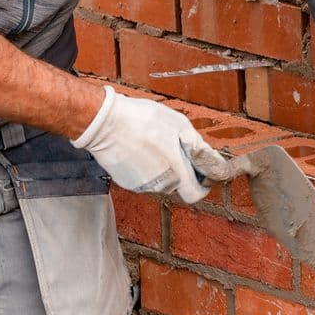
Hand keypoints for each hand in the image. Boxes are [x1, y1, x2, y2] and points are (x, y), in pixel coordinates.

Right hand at [71, 86, 219, 202]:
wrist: (104, 123)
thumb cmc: (142, 120)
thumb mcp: (179, 125)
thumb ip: (198, 146)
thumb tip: (210, 158)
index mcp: (176, 171)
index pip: (196, 194)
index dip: (202, 184)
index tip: (200, 172)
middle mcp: (160, 184)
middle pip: (179, 186)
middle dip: (182, 172)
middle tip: (175, 150)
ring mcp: (142, 186)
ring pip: (162, 183)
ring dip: (165, 170)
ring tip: (154, 146)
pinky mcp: (127, 183)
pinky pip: (145, 180)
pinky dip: (147, 169)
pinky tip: (140, 150)